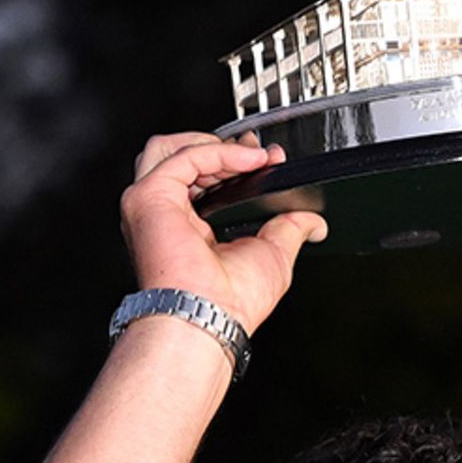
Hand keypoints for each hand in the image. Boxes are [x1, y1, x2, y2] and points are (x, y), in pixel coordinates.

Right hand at [120, 130, 326, 333]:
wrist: (211, 318)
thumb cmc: (229, 304)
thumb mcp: (273, 255)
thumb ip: (289, 228)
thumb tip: (313, 222)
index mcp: (188, 228)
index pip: (200, 177)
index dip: (232, 160)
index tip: (264, 158)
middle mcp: (165, 214)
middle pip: (179, 155)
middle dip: (222, 145)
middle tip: (258, 152)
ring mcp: (151, 205)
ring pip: (171, 148)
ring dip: (215, 144)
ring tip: (251, 157)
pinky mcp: (148, 197)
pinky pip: (182, 156)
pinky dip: (217, 151)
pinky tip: (247, 160)